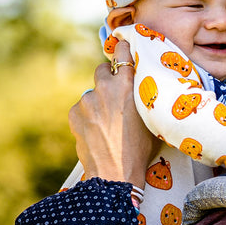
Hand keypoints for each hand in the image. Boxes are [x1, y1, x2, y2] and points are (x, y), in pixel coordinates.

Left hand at [70, 39, 156, 183]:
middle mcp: (104, 88)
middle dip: (108, 78)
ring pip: (91, 93)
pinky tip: (97, 131)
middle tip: (115, 95)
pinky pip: (81, 108)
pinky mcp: (74, 114)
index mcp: (127, 86)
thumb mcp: (151, 119)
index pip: (122, 54)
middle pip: (102, 69)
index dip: (123, 51)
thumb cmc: (140, 151)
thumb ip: (144, 97)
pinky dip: (87, 116)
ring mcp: (86, 101)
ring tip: (107, 123)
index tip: (123, 49)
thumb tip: (144, 87)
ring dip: (98, 102)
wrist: (114, 175)